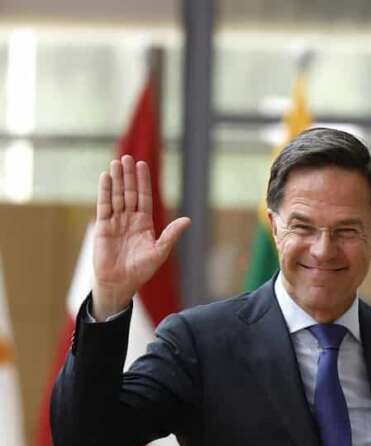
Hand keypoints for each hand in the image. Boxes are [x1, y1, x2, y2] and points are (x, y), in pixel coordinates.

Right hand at [91, 155, 189, 319]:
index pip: (144, 197)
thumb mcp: (160, 251)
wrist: (120, 283)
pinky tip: (105, 178)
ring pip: (116, 196)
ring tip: (116, 162)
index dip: (143, 182)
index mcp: (145, 224)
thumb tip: (187, 220)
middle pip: (129, 193)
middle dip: (129, 176)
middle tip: (128, 157)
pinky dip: (104, 191)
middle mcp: (130, 220)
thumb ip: (171, 235)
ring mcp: (115, 222)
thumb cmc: (141, 271)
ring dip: (116, 179)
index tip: (142, 165)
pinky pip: (103, 206)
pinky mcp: (102, 227)